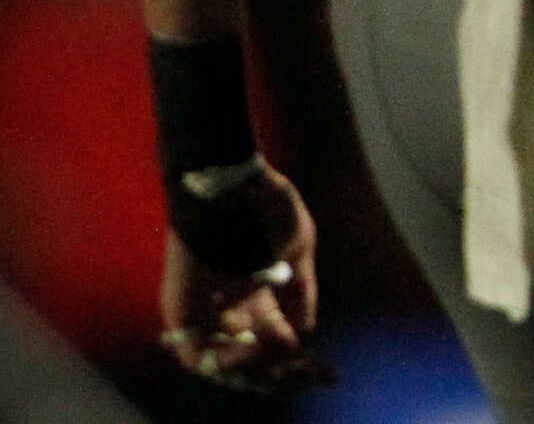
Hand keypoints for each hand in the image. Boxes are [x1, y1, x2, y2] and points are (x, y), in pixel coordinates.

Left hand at [160, 162, 333, 393]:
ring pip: (225, 362)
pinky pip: (196, 355)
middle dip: (280, 372)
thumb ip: (302, 293)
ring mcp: (206, 310)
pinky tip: (251, 345)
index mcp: (259, 291)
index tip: (328, 375)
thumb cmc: (266, 205)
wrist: (230, 181)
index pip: (277, 336)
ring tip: (275, 350)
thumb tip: (304, 336)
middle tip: (300, 371)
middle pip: (251, 357)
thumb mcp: (299, 247)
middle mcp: (231, 306)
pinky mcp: (181, 311)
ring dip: (254, 366)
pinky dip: (224, 361)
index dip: (300, 359)